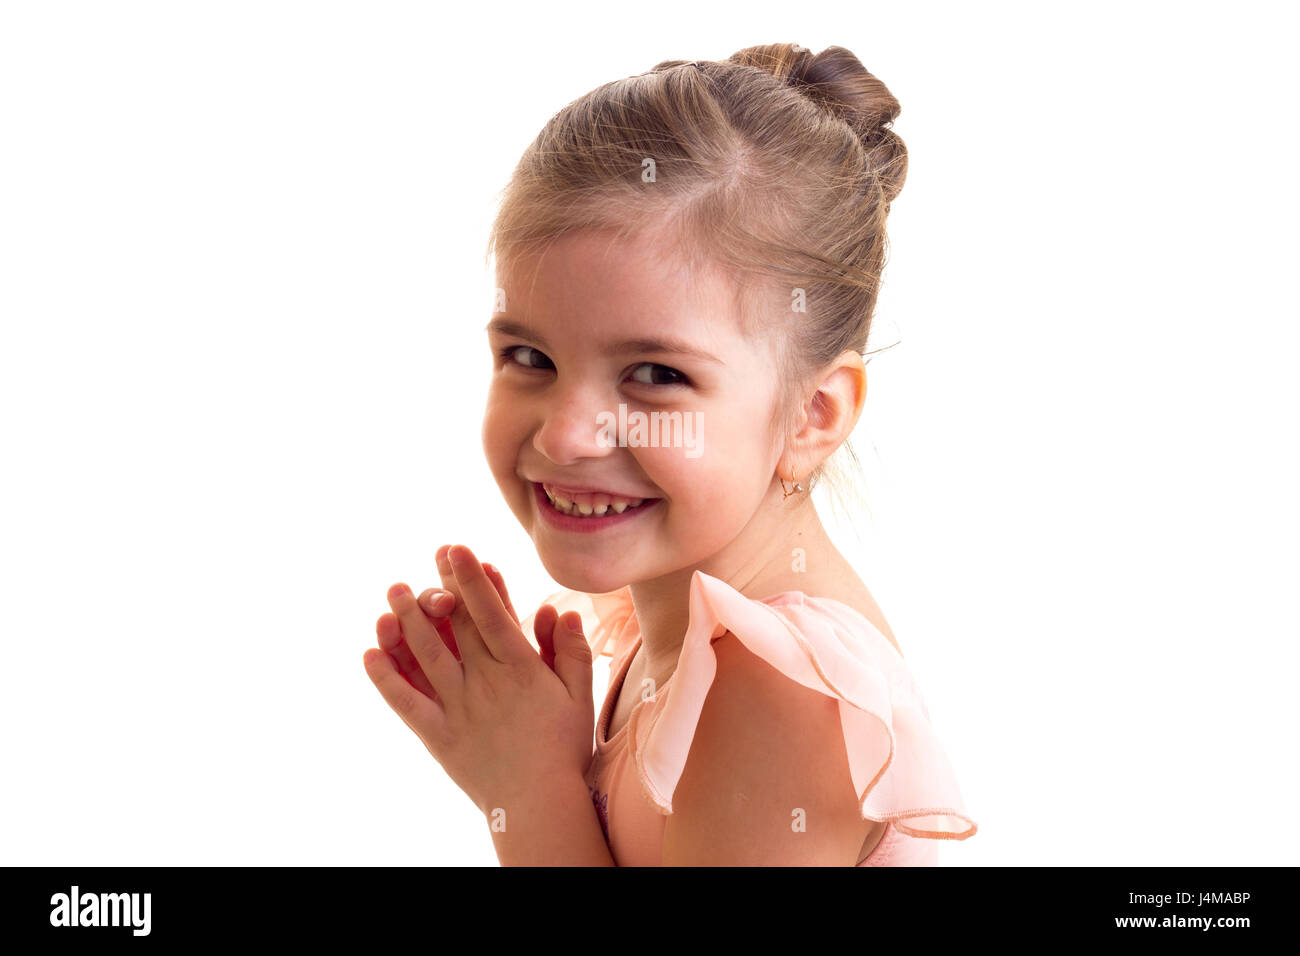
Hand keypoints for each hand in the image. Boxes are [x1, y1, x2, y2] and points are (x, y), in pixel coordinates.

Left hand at [363, 544, 595, 814]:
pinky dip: (386, 679)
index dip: (473, 579)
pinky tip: (370, 654)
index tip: (459, 550)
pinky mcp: (437, 734)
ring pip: (427, 654)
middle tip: (431, 555)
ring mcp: (458, 707)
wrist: (538, 803)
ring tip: (396, 590)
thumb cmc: (562, 748)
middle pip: (457, 625)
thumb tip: (562, 608)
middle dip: (443, 585)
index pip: (490, 613)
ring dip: (408, 620)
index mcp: (520, 668)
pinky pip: (406, 702)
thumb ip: (570, 650)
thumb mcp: (579, 695)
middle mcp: (485, 682)